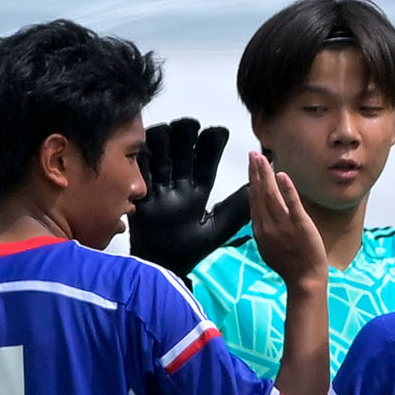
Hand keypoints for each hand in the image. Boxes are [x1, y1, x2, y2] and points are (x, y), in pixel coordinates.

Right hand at [127, 118, 251, 277]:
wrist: (162, 266)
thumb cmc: (190, 250)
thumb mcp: (216, 229)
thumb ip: (235, 209)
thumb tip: (255, 187)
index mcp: (198, 188)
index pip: (206, 159)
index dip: (211, 143)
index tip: (219, 132)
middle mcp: (178, 180)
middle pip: (180, 145)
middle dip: (185, 131)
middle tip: (190, 129)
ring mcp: (157, 183)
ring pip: (159, 148)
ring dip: (164, 138)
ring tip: (168, 138)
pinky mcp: (138, 189)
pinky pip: (138, 166)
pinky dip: (143, 154)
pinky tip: (148, 152)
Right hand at [245, 151, 328, 288]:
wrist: (304, 279)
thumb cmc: (290, 265)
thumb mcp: (268, 247)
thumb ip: (263, 229)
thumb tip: (259, 216)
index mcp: (260, 230)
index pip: (254, 200)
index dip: (253, 181)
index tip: (252, 166)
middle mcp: (268, 225)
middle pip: (260, 194)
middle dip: (255, 172)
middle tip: (253, 153)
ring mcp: (283, 225)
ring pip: (271, 195)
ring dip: (266, 175)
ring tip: (262, 158)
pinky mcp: (300, 225)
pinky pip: (291, 204)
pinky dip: (286, 190)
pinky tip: (281, 175)